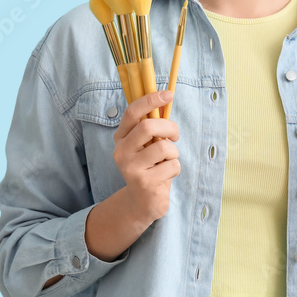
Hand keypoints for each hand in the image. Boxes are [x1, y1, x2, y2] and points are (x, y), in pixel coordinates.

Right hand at [112, 90, 180, 225]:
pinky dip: (175, 169)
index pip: (132, 112)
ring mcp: (130, 168)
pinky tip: (166, 176)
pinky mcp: (143, 182)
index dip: (150, 100)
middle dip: (169, 128)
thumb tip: (165, 98)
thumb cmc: (149, 167)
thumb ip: (152, 126)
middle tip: (175, 136)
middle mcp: (121, 151)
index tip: (168, 94)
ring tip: (168, 161)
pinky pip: (171, 165)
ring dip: (174, 153)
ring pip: (163, 147)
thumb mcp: (147, 145)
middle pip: (148, 127)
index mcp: (121, 137)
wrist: (141, 202)